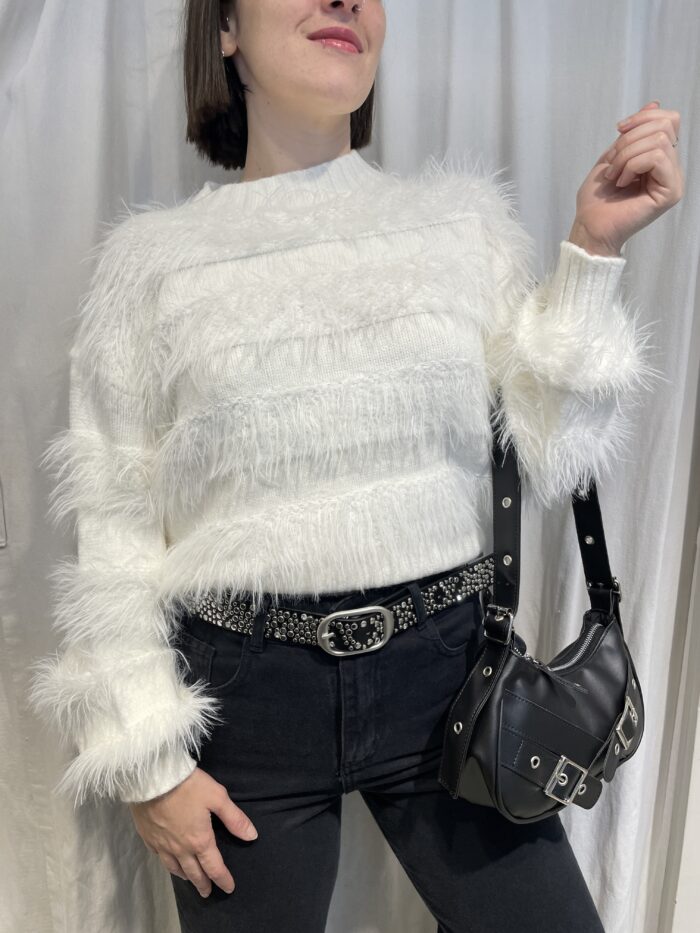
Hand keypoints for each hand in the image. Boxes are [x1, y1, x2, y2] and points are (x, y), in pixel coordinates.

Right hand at [128, 766, 258, 897]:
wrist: (152, 779)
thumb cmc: (188, 786)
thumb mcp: (217, 797)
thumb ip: (234, 819)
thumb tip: (252, 836)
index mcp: (199, 840)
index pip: (214, 867)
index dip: (223, 879)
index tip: (229, 888)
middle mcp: (180, 848)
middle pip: (193, 872)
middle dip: (203, 884)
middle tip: (207, 892)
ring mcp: (162, 845)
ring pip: (174, 868)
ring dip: (185, 876)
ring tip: (190, 880)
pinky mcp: (147, 837)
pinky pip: (159, 857)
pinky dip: (167, 863)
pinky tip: (168, 860)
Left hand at [567, 100, 683, 256]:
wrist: (590, 226)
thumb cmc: (597, 200)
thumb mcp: (613, 155)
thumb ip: (633, 133)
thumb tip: (654, 103)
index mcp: (660, 158)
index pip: (668, 120)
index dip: (642, 118)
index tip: (619, 131)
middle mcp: (671, 169)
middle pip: (664, 126)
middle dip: (629, 140)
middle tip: (612, 164)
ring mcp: (673, 181)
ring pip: (659, 141)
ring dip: (627, 155)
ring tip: (615, 175)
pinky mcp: (670, 192)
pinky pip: (656, 158)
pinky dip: (632, 165)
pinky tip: (622, 182)